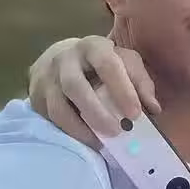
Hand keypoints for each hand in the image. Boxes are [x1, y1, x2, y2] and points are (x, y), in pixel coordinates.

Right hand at [28, 34, 159, 148]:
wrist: (63, 57)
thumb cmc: (103, 61)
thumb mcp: (126, 62)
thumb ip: (141, 83)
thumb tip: (154, 108)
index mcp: (93, 46)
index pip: (107, 65)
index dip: (122, 89)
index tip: (136, 114)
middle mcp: (65, 59)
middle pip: (75, 86)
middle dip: (97, 112)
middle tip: (117, 131)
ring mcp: (46, 77)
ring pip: (57, 106)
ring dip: (80, 128)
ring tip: (101, 142)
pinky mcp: (36, 96)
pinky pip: (49, 119)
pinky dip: (68, 132)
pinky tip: (86, 140)